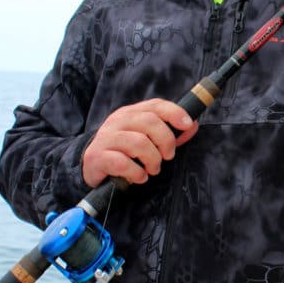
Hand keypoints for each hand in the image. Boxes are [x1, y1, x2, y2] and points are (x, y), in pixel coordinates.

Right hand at [81, 99, 198, 186]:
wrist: (91, 166)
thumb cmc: (123, 152)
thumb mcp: (145, 139)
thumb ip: (169, 133)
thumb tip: (192, 126)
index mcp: (131, 113)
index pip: (155, 105)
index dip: (174, 112)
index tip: (188, 124)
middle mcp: (117, 121)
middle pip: (149, 122)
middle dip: (166, 142)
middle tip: (168, 157)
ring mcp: (106, 138)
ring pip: (138, 143)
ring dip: (152, 160)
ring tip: (153, 169)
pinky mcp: (98, 157)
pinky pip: (123, 163)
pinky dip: (137, 173)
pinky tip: (139, 177)